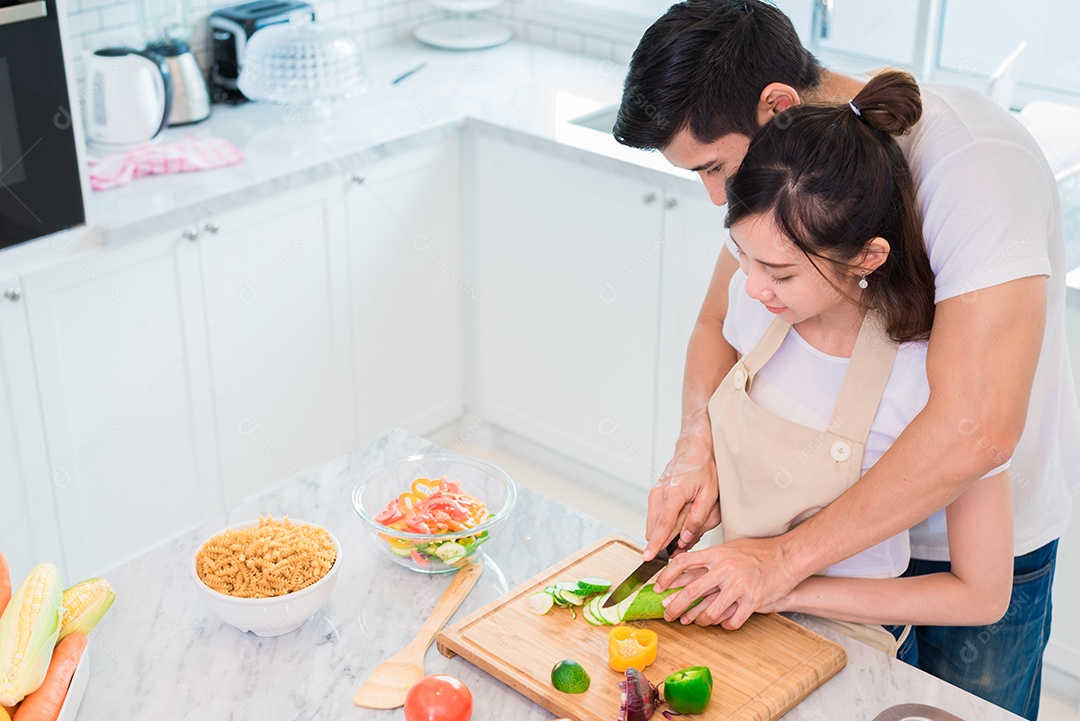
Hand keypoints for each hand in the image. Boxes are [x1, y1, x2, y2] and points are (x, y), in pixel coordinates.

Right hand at [644, 415, 720, 560]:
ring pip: (655, 524)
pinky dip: (666, 524)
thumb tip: (685, 538)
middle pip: (656, 529)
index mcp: (673, 494)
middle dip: (668, 541)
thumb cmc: (703, 468)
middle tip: (688, 540)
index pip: (662, 526)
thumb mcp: (709, 494)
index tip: (648, 557)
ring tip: (688, 526)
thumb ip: (698, 518)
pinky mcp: (654, 495)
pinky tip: (681, 519)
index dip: (656, 544)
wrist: (693, 448)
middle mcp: (659, 494)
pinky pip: (656, 516)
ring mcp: (654, 494)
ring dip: (668, 533)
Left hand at [653, 536, 799, 628]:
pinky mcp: (752, 600)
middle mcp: (725, 569)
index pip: (683, 563)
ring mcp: (739, 586)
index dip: (667, 576)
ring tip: (696, 622)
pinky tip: (723, 624)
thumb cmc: (758, 552)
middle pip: (691, 591)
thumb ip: (708, 559)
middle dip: (675, 606)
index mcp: (717, 554)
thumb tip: (683, 569)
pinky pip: (732, 620)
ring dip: (700, 620)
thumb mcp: (729, 549)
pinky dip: (725, 625)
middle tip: (667, 614)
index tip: (659, 587)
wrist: (787, 556)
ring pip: (710, 611)